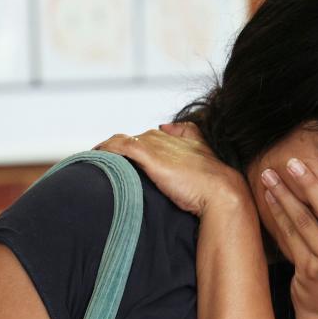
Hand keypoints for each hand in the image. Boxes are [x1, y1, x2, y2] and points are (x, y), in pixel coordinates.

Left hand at [95, 124, 249, 216]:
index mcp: (178, 137)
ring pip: (122, 142)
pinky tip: (97, 159)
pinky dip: (106, 150)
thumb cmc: (213, 184)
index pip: (147, 137)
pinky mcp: (148, 154)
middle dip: (119, 152)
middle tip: (105, 167)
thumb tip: (165, 126)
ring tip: (96, 165)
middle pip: (133, 139)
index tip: (122, 161)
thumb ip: (188, 138)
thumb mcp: (203, 157)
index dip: (134, 148)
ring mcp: (155, 144)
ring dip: (108, 152)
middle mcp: (164, 136)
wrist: (221, 192)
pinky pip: (119, 146)